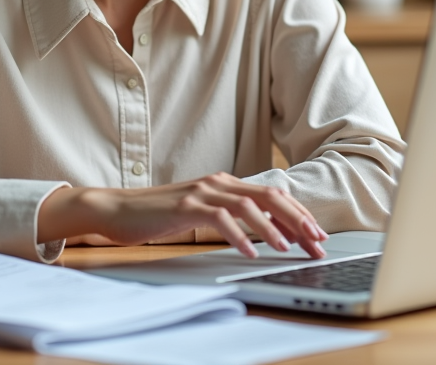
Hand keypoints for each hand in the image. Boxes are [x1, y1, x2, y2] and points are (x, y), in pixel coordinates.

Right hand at [38, 173, 327, 258]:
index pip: (272, 194)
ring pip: (249, 205)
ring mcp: (202, 193)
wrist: (118, 209)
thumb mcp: (201, 211)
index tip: (317, 234)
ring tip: (288, 248)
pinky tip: (249, 252)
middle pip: (269, 196)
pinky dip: (239, 236)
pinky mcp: (186, 207)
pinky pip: (220, 219)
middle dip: (297, 220)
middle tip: (316, 242)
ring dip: (273, 228)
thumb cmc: (159, 214)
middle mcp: (217, 183)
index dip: (298, 213)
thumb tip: (265, 230)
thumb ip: (229, 214)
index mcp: (225, 183)